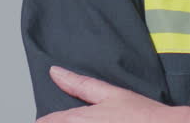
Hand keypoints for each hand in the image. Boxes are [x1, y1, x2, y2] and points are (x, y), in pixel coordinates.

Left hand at [38, 66, 189, 122]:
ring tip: (94, 120)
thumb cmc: (142, 115)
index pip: (46, 122)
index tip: (49, 119)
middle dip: (60, 122)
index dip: (47, 120)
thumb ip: (80, 84)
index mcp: (76, 119)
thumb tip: (55, 72)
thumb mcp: (111, 93)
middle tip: (81, 117)